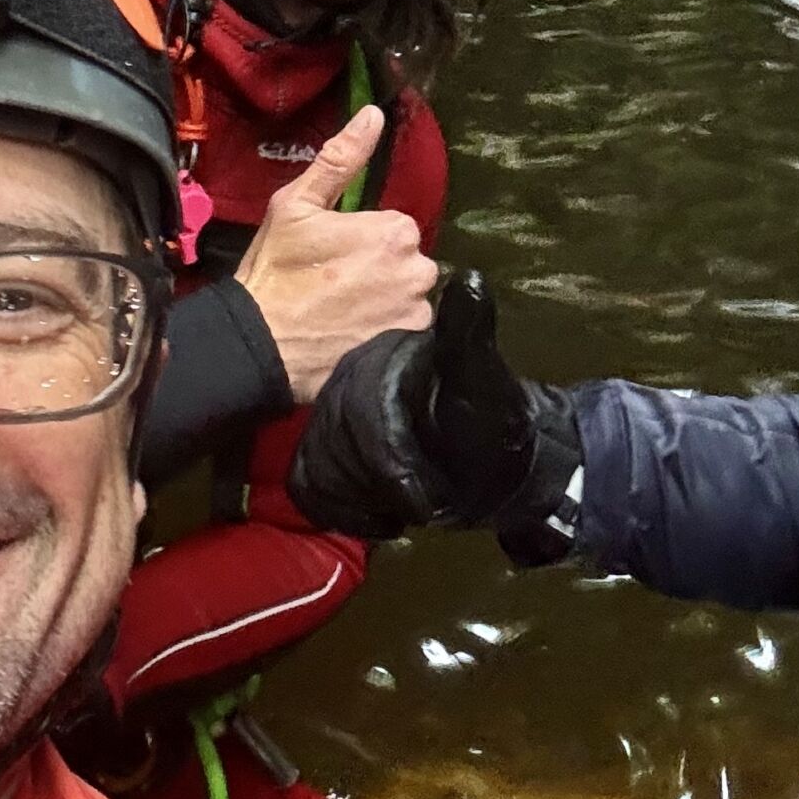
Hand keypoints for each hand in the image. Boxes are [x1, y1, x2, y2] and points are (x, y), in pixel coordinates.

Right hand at [235, 104, 438, 402]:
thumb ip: (340, 159)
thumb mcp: (296, 205)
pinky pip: (410, 328)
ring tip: (345, 310)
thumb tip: (374, 113)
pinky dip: (389, 328)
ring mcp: (416, 311)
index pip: (395, 227)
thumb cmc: (275, 272)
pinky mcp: (411, 344)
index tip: (334, 255)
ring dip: (387, 299)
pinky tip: (357, 331)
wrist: (262, 345)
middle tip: (336, 283)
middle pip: (407, 261)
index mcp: (395, 230)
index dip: (364, 240)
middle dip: (380, 269)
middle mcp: (418, 269)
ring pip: (409, 294)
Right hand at [289, 272, 576, 546]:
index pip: (360, 417)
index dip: (389, 465)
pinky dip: (341, 512)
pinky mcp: (327, 452)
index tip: (422, 500)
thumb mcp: (483, 379)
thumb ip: (470, 334)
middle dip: (377, 487)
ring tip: (404, 508)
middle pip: (331, 447)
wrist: (492, 458)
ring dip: (362, 503)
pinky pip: (307, 485)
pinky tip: (382, 519)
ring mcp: (332, 419)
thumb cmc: (489, 419)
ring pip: (316, 469)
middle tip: (421, 501)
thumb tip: (473, 280)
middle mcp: (344, 383)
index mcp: (377, 360)